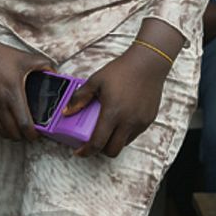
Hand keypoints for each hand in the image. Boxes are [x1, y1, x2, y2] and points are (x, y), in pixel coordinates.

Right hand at [0, 41, 55, 141]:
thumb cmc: (0, 55)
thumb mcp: (26, 58)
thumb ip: (44, 66)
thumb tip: (56, 74)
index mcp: (13, 94)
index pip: (24, 124)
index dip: (33, 134)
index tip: (38, 133)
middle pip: (13, 134)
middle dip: (23, 136)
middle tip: (29, 130)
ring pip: (1, 132)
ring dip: (11, 134)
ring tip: (18, 127)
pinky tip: (4, 122)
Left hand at [64, 45, 167, 159]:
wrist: (147, 63)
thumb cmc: (121, 70)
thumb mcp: (95, 81)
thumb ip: (79, 98)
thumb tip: (66, 111)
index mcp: (112, 113)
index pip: (97, 143)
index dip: (86, 151)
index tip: (80, 151)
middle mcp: (127, 121)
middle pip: (112, 150)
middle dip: (100, 150)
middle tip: (94, 142)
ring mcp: (140, 122)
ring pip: (124, 143)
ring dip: (114, 141)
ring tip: (108, 129)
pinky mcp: (148, 120)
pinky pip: (135, 134)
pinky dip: (125, 133)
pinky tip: (121, 120)